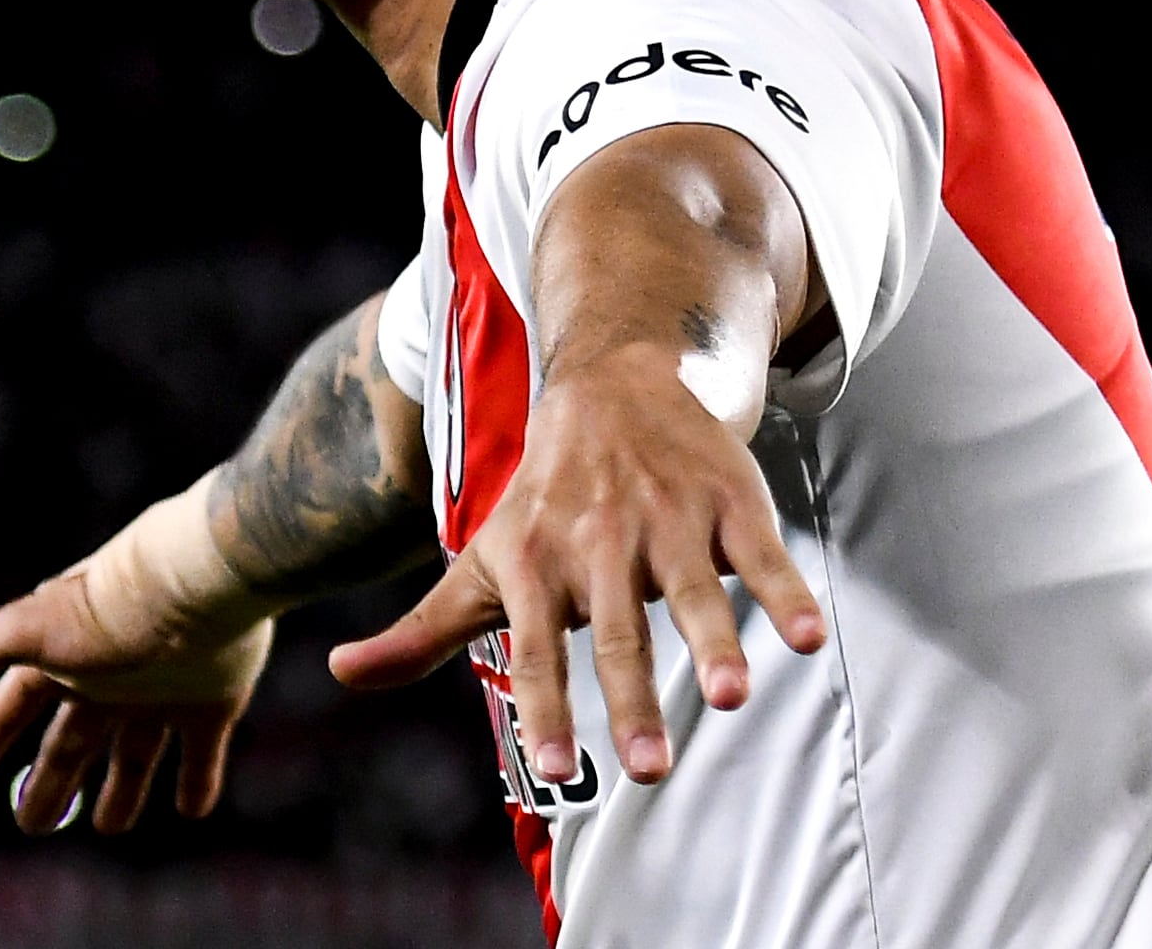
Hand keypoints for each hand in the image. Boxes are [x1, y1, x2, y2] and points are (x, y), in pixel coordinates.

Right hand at [0, 496, 276, 833]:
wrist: (201, 580)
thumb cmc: (107, 606)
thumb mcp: (25, 633)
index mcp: (61, 659)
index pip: (8, 709)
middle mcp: (109, 675)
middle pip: (71, 740)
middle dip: (51, 780)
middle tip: (33, 823)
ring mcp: (163, 688)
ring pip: (136, 751)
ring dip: (123, 788)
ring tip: (110, 824)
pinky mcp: (214, 698)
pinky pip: (202, 751)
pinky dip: (197, 781)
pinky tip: (191, 807)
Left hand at [324, 340, 823, 784]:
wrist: (609, 382)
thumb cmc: (542, 499)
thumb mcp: (480, 559)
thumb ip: (420, 630)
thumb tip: (343, 673)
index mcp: (541, 565)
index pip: (542, 649)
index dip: (550, 707)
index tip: (558, 767)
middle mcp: (603, 543)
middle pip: (620, 634)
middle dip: (635, 699)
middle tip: (651, 768)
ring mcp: (669, 520)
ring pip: (694, 589)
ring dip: (715, 641)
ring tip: (731, 697)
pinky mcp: (727, 500)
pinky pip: (762, 553)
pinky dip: (786, 593)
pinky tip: (808, 637)